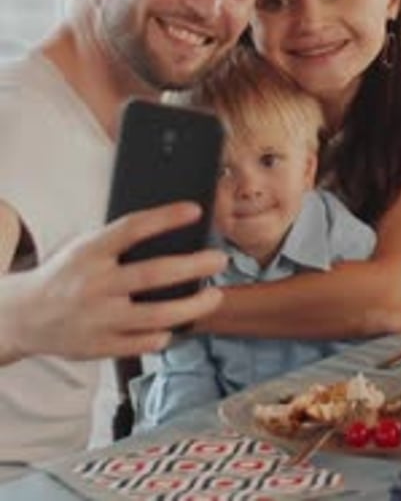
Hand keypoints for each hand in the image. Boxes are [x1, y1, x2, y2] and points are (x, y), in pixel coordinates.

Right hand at [0, 203, 225, 362]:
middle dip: (194, 266)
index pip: (133, 228)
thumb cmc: (65, 274)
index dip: (166, 217)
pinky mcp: (100, 346)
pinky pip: (143, 342)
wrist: (24, 316)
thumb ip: (118, 243)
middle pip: (154, 274)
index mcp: (90, 252)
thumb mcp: (84, 248)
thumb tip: (169, 232)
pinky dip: (165, 334)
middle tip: (220, 259)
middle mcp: (95, 284)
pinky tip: (178, 325)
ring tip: (215, 296)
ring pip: (156, 316)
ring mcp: (99, 318)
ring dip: (192, 306)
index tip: (195, 210)